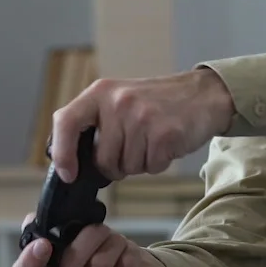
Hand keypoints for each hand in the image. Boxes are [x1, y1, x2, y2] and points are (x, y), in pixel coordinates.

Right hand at [8, 217, 178, 266]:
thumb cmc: (100, 256)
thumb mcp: (75, 239)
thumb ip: (52, 229)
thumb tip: (32, 220)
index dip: (28, 262)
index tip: (43, 244)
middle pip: (70, 263)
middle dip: (91, 235)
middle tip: (101, 229)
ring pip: (99, 264)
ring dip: (113, 243)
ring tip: (117, 242)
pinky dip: (129, 256)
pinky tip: (128, 256)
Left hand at [50, 68, 235, 181]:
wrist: (202, 94)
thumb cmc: (157, 103)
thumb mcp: (118, 100)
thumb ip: (93, 125)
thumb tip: (69, 163)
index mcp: (100, 92)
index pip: (66, 122)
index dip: (63, 153)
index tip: (69, 174)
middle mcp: (118, 102)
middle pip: (102, 159)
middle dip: (116, 165)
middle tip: (134, 145)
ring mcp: (142, 117)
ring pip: (127, 167)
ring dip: (139, 163)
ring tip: (152, 140)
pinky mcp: (164, 133)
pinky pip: (150, 168)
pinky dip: (157, 164)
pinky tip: (165, 144)